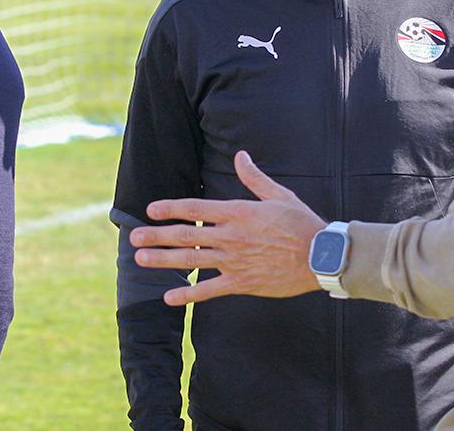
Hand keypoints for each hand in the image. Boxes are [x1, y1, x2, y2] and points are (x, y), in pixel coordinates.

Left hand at [130, 150, 327, 305]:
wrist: (320, 256)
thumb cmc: (301, 223)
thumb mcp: (278, 195)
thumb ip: (254, 178)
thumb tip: (241, 156)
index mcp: (237, 212)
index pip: (195, 208)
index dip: (170, 208)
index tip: (151, 210)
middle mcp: (230, 236)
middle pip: (186, 235)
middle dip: (157, 235)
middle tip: (133, 237)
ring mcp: (234, 260)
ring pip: (191, 260)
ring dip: (163, 260)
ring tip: (141, 259)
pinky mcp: (241, 282)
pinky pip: (209, 290)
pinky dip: (188, 294)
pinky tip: (169, 297)